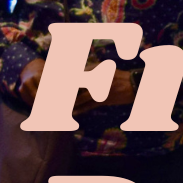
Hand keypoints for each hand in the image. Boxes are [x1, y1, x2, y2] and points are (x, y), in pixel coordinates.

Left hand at [21, 58, 136, 113]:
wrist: (134, 84)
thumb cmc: (118, 76)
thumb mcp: (103, 68)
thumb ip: (88, 69)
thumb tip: (75, 70)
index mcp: (93, 70)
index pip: (73, 74)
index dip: (60, 79)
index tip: (48, 82)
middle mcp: (94, 80)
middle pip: (73, 86)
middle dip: (61, 92)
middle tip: (48, 97)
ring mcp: (99, 91)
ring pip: (78, 98)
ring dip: (67, 103)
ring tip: (56, 107)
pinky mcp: (103, 100)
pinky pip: (87, 106)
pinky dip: (78, 110)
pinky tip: (70, 113)